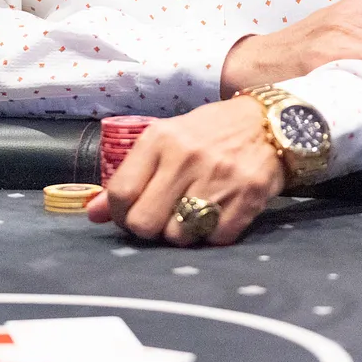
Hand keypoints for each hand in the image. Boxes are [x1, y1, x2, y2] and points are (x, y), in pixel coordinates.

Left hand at [86, 97, 285, 245]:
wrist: (269, 122)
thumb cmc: (209, 133)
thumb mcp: (165, 142)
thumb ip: (129, 176)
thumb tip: (93, 213)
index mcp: (160, 140)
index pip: (121, 194)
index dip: (119, 214)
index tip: (131, 213)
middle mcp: (187, 157)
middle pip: (145, 223)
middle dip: (148, 230)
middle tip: (160, 220)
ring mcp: (219, 178)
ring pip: (178, 236)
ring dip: (181, 234)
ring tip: (191, 215)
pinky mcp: (248, 197)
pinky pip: (215, 239)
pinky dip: (212, 236)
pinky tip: (216, 215)